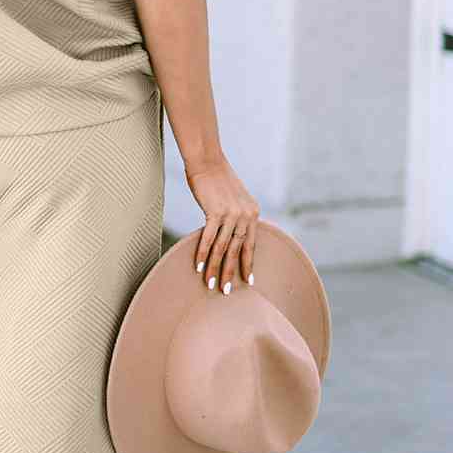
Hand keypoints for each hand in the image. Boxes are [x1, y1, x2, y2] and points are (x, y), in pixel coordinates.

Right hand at [185, 155, 258, 294]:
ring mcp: (231, 214)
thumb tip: (231, 232)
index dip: (249, 264)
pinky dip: (203, 254)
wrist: (207, 160)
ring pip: (223, 247)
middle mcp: (245, 215)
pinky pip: (209, 238)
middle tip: (227, 291)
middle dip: (232, 272)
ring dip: (216, 268)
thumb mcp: (234, 198)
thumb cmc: (217, 178)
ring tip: (210, 284)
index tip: (249, 281)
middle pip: (237, 250)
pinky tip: (199, 267)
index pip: (251, 244)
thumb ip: (236, 215)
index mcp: (253, 213)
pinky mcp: (215, 211)